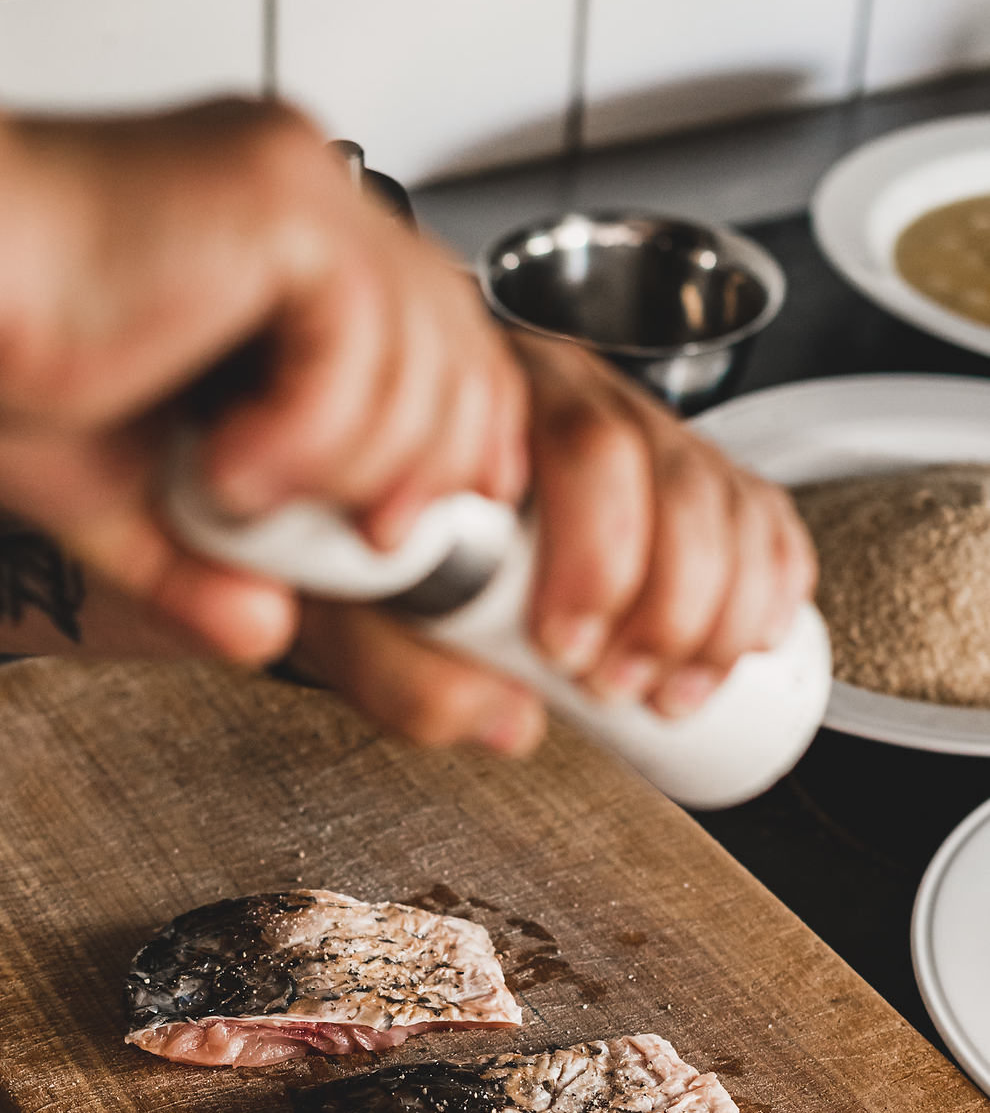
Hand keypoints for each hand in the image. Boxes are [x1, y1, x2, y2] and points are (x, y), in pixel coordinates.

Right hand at [0, 85, 526, 662]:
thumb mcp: (126, 497)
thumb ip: (206, 565)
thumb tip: (268, 634)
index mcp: (292, 247)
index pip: (447, 343)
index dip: (457, 446)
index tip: (411, 532)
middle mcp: (312, 201)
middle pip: (467, 352)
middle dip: (431, 475)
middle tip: (359, 542)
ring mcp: (302, 189)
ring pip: (425, 364)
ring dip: (346, 467)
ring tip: (235, 488)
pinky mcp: (277, 202)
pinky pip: (360, 352)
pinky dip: (307, 436)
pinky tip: (224, 458)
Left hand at [289, 336, 816, 747]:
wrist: (351, 505)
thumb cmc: (353, 543)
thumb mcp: (341, 609)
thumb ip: (399, 669)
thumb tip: (506, 721)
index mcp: (484, 397)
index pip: (579, 447)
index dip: (596, 559)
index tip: (566, 652)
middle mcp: (567, 390)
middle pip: (665, 470)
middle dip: (665, 598)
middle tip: (621, 685)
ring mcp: (632, 423)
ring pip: (721, 493)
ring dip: (721, 610)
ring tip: (674, 690)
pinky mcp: (681, 467)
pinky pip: (757, 507)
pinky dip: (771, 579)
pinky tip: (750, 638)